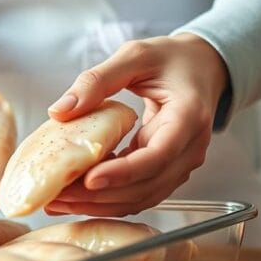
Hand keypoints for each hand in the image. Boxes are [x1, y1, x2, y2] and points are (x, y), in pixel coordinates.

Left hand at [44, 34, 228, 216]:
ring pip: (142, 197)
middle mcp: (190, 147)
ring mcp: (181, 163)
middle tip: (60, 194)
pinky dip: (109, 198)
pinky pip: (139, 192)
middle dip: (101, 196)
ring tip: (61, 201)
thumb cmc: (172, 59)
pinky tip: (78, 196)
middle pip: (147, 185)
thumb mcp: (134, 56)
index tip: (90, 180)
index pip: (158, 156)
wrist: (201, 66)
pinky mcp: (167, 170)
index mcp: (188, 116)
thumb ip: (97, 80)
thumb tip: (60, 110)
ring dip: (101, 204)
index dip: (124, 172)